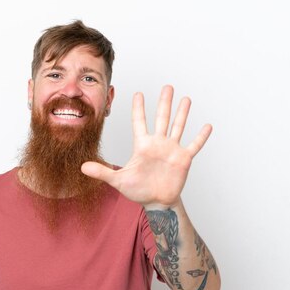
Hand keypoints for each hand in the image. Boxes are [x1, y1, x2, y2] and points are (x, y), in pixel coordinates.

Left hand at [81, 85, 211, 207]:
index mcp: (143, 145)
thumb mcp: (118, 180)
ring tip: (186, 98)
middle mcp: (158, 144)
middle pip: (162, 118)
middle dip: (164, 102)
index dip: (139, 108)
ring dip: (182, 113)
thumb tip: (82, 168)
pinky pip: (194, 145)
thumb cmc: (138, 190)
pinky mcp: (183, 159)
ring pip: (178, 127)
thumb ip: (102, 172)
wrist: (156, 202)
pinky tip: (207, 126)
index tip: (139, 94)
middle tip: (167, 86)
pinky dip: (200, 136)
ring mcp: (171, 150)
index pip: (139, 122)